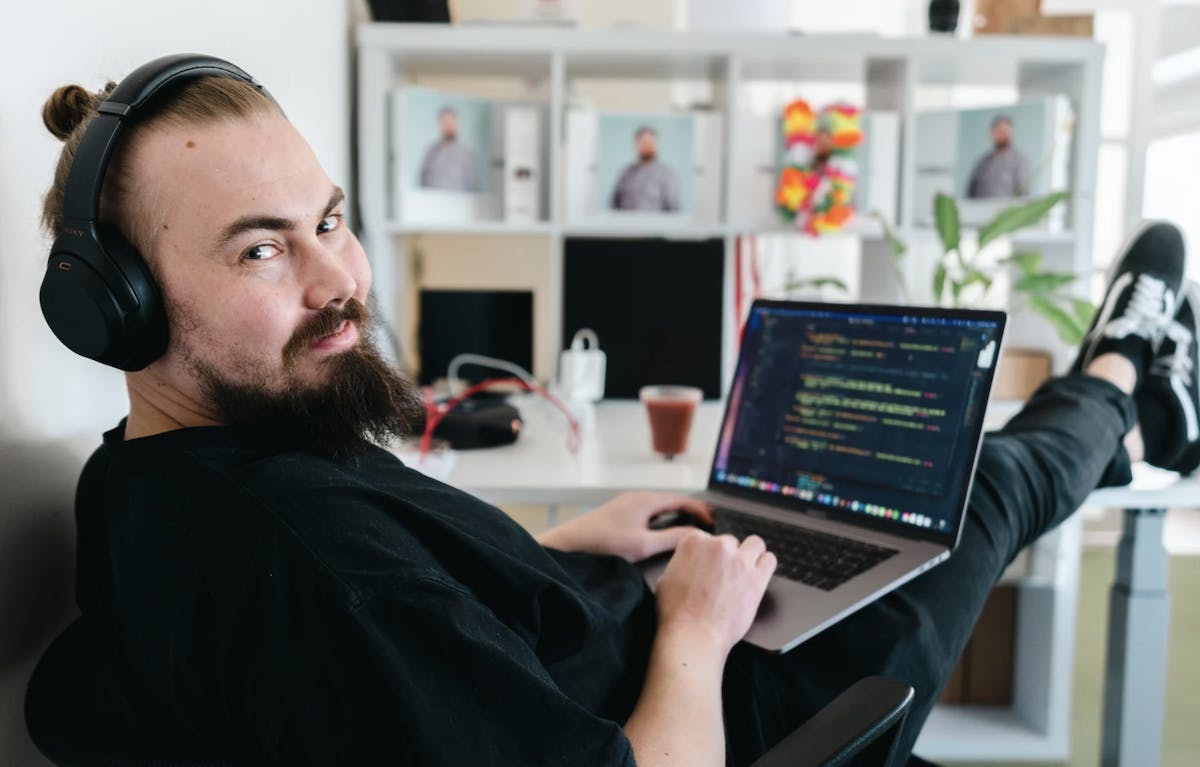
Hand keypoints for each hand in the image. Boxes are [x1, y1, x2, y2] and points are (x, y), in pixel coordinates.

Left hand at [535, 491, 713, 561]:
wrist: (569, 546)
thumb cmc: (604, 544)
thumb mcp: (644, 545)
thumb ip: (674, 538)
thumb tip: (698, 536)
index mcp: (646, 500)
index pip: (682, 499)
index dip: (701, 510)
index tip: (714, 522)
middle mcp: (638, 498)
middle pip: (672, 501)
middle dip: (691, 510)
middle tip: (709, 522)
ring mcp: (627, 506)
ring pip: (660, 507)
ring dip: (677, 515)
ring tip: (692, 526)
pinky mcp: (619, 515)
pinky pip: (649, 513)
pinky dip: (663, 519)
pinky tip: (665, 531)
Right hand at [655, 532, 775, 658]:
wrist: (693, 635)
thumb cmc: (676, 613)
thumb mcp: (666, 578)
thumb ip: (682, 563)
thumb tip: (689, 564)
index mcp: (693, 542)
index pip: (707, 537)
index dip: (709, 554)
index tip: (709, 565)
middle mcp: (718, 545)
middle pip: (730, 542)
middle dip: (728, 557)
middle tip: (724, 576)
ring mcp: (739, 560)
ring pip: (755, 544)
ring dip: (750, 555)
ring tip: (745, 571)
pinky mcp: (757, 577)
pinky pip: (770, 560)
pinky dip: (764, 566)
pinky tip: (757, 576)